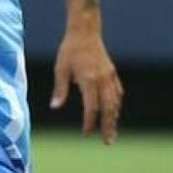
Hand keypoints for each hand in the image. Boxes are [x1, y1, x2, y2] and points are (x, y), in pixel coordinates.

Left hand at [51, 19, 122, 144]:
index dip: (89, 122)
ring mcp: (109, 76)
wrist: (85, 31)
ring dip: (114, 118)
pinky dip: (116, 105)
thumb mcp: (60, 68)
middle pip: (108, 109)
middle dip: (108, 126)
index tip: (85, 133)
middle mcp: (102, 80)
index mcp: (89, 80)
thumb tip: (55, 107)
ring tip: (111, 131)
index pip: (91, 108)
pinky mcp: (112, 73)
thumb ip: (60, 89)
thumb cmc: (69, 50)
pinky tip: (114, 112)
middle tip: (107, 142)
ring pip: (115, 102)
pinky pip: (117, 93)